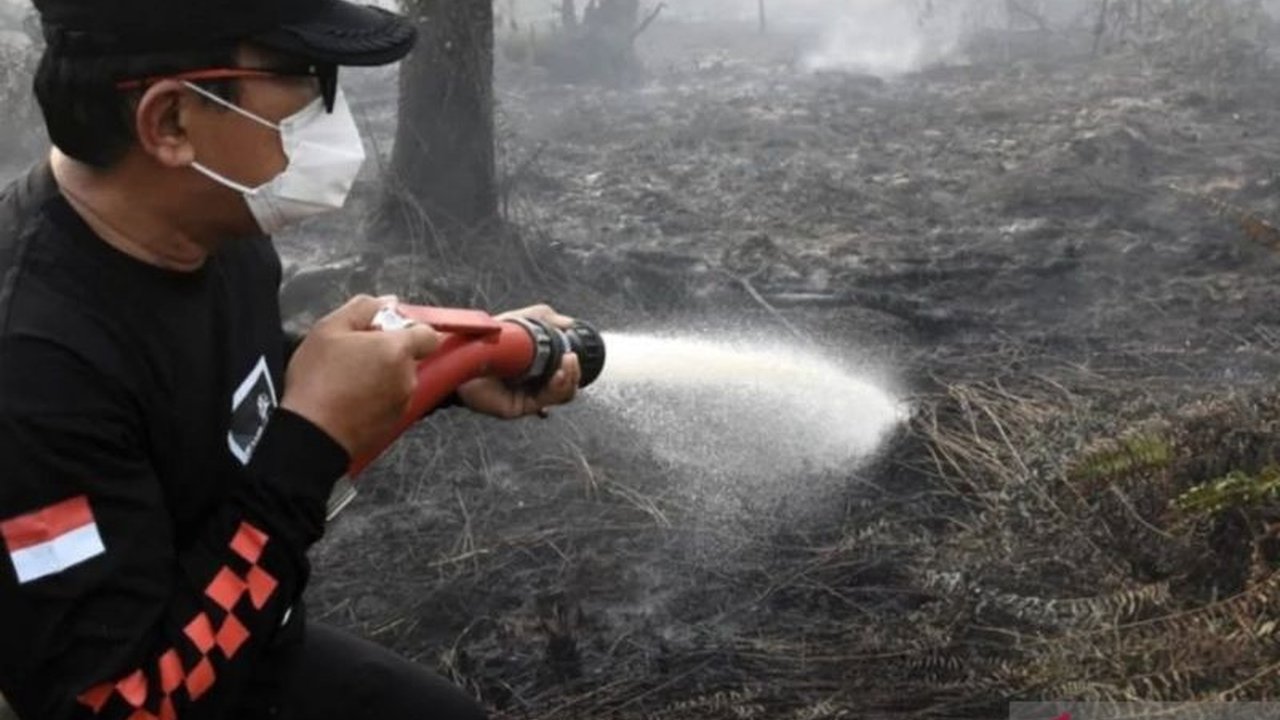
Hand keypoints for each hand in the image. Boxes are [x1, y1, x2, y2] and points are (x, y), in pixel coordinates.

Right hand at [281, 295, 439, 457]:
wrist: (311, 434)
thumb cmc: (317, 380)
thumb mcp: (328, 329)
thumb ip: (363, 308)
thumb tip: (388, 302)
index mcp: (397, 350)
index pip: (427, 333)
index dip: (409, 328)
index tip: (384, 330)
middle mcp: (407, 377)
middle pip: (409, 356)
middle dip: (387, 351)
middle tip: (353, 353)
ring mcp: (403, 402)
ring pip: (399, 379)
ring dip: (381, 374)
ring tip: (346, 378)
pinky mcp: (394, 423)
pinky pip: (390, 400)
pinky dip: (376, 396)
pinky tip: (349, 396)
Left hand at [455, 304, 582, 418]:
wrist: (460, 355)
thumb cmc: (483, 341)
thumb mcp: (519, 321)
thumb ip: (545, 318)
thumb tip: (569, 323)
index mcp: (536, 366)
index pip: (565, 371)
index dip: (574, 364)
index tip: (575, 350)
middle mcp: (534, 383)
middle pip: (569, 385)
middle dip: (576, 372)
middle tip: (571, 358)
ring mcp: (528, 396)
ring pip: (563, 395)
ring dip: (570, 379)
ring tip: (567, 364)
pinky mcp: (520, 406)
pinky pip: (546, 401)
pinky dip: (557, 387)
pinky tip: (556, 375)